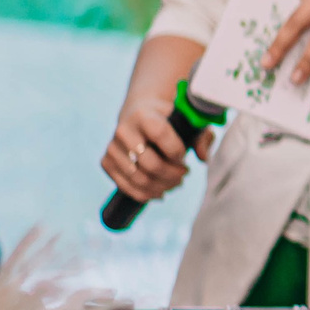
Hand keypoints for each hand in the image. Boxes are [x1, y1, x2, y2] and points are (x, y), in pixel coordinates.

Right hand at [102, 88, 211, 202]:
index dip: (177, 152)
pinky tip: (160, 193)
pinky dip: (145, 195)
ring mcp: (112, 148)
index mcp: (143, 115)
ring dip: (162, 187)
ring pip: (139, 179)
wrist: (139, 114)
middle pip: (151, 164)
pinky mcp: (106, 162)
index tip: (184, 156)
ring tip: (176, 183)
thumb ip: (201, 137)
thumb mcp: (189, 121)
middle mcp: (124, 130)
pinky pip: (126, 187)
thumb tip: (203, 158)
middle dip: (173, 175)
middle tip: (184, 174)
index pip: (161, 135)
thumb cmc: (169, 120)